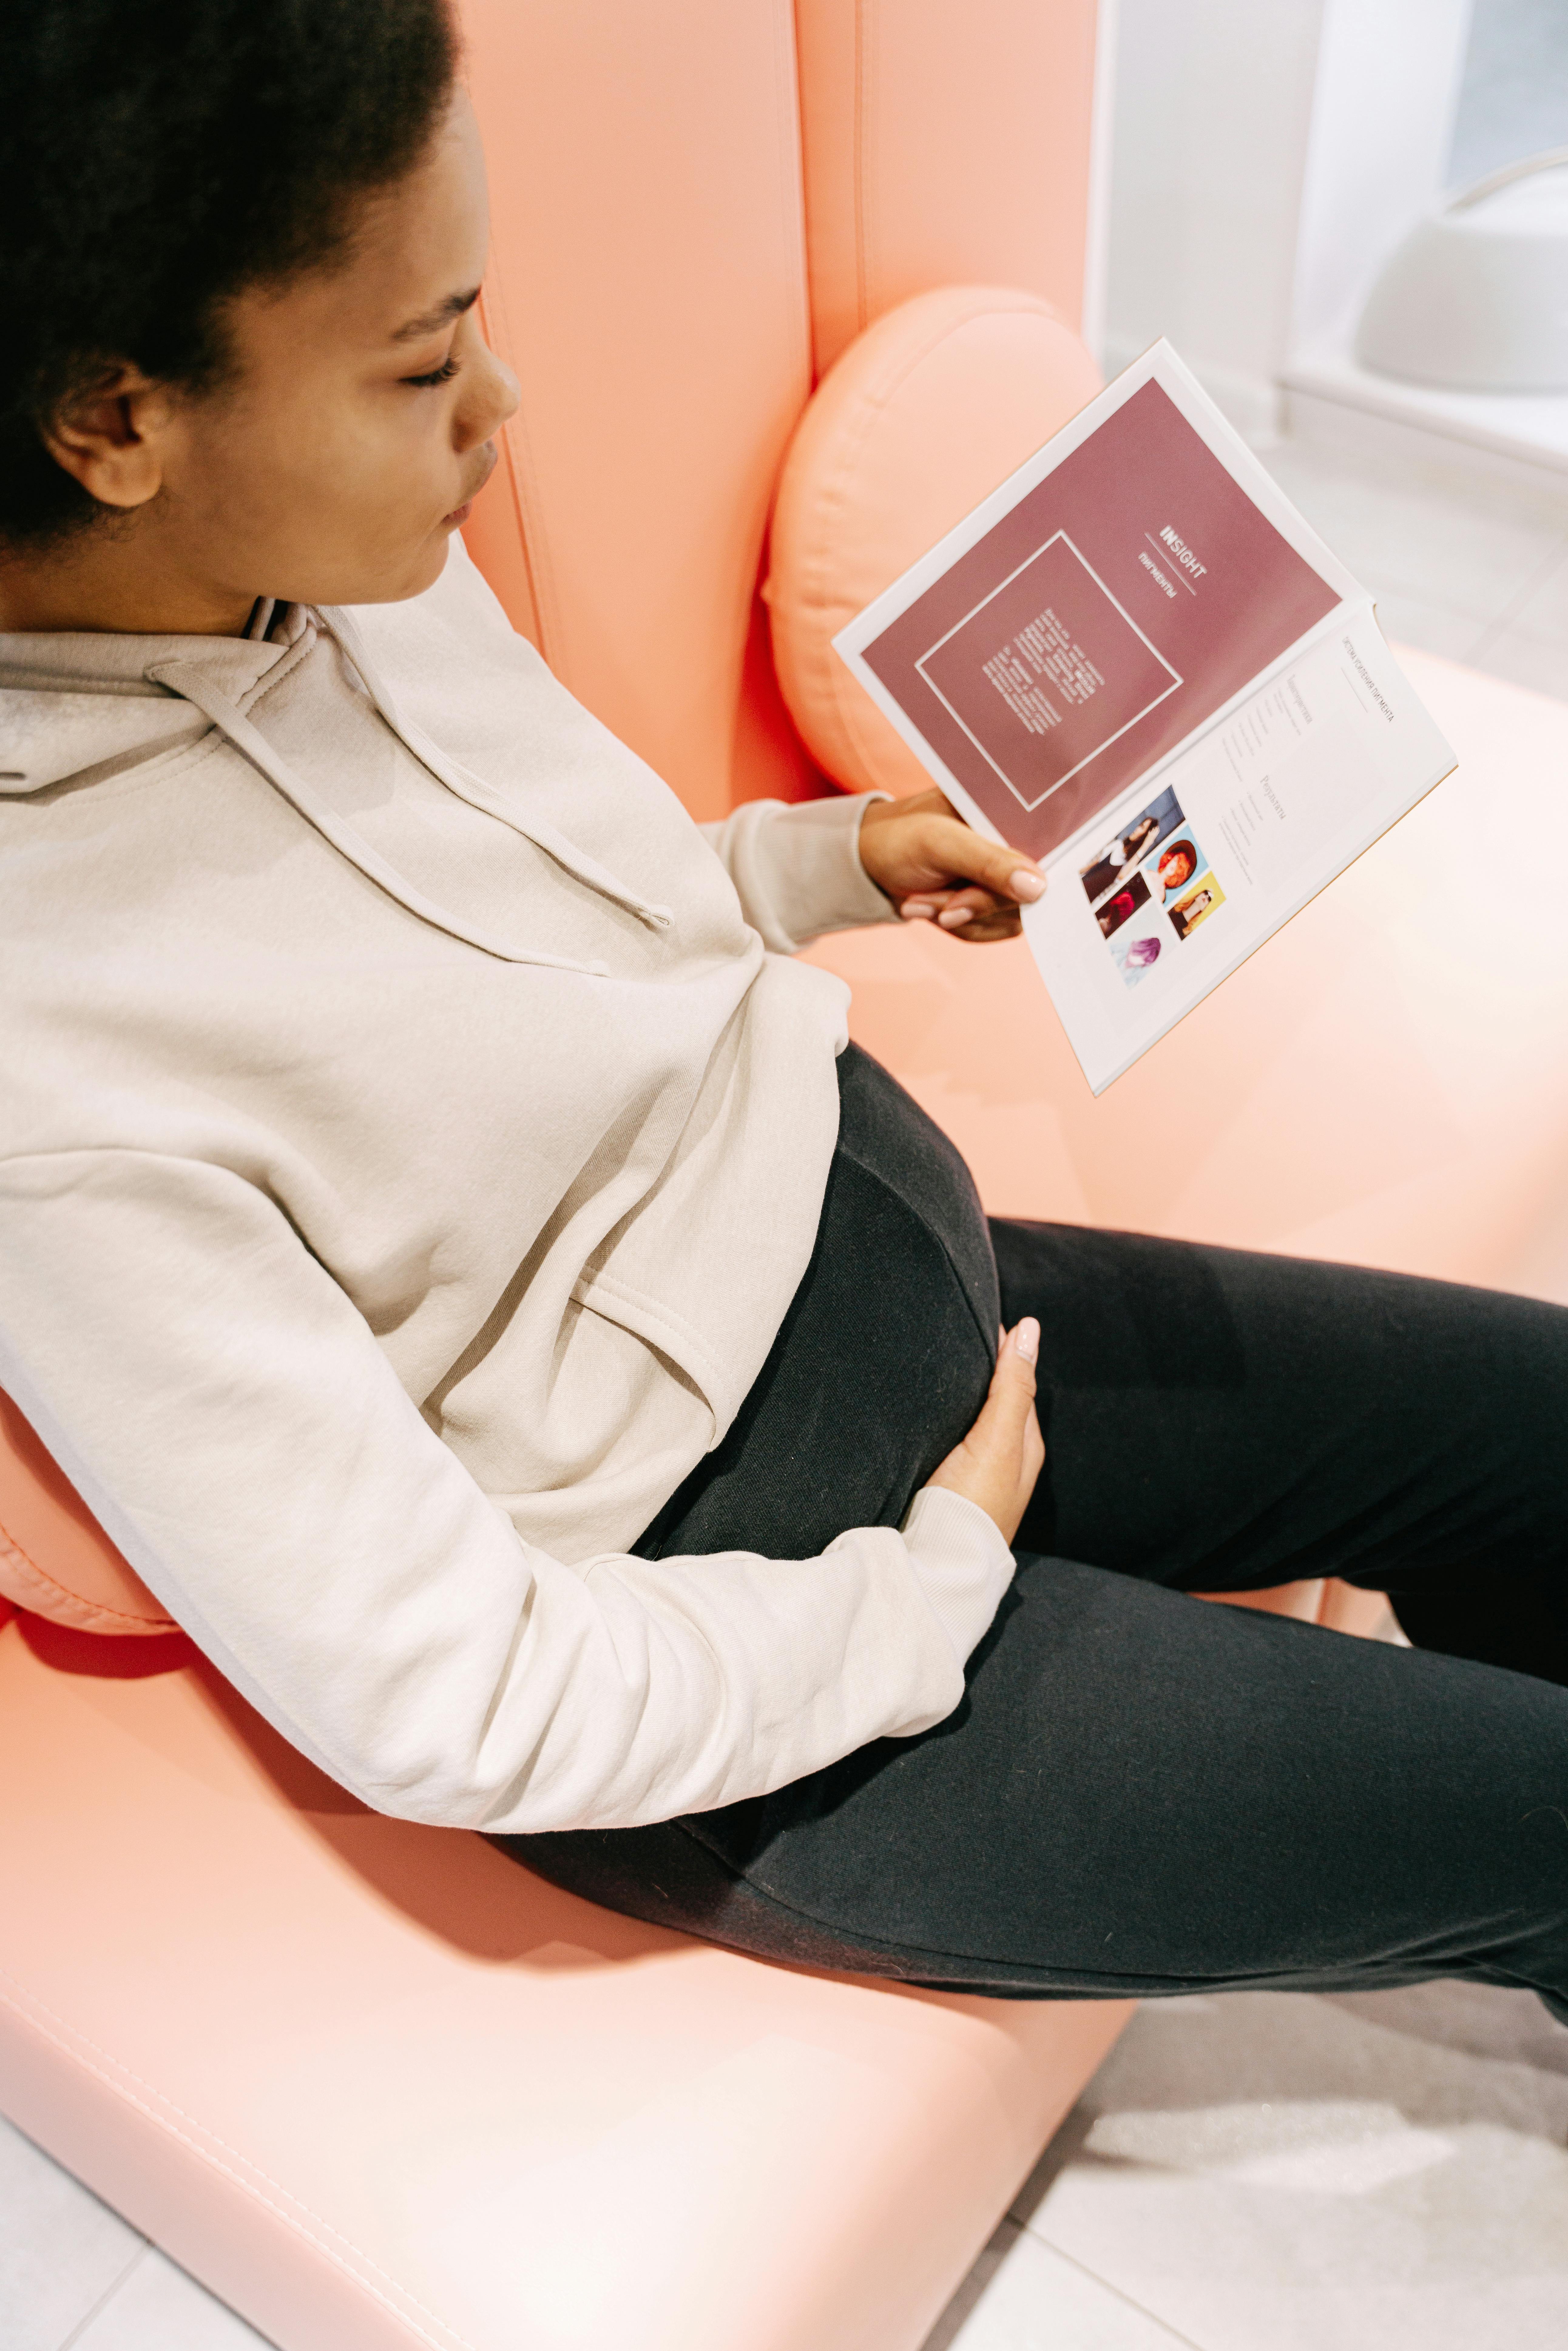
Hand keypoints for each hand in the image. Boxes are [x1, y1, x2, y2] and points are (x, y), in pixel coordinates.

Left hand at [858, 789, 1045, 943]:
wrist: (866, 863)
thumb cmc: (899, 837)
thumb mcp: (941, 843)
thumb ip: (990, 862)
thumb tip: (1039, 887)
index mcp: (1014, 809)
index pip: (1057, 845)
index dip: (1041, 876)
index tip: (1011, 892)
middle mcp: (1019, 840)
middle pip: (1034, 891)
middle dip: (980, 903)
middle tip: (941, 905)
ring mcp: (1007, 874)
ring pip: (1012, 917)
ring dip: (962, 918)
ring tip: (921, 900)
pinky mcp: (995, 902)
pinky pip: (993, 930)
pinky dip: (960, 927)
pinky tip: (929, 908)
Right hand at [926, 1319, 1044, 1545]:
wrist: (938, 1562)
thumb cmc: (974, 1502)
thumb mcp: (999, 1438)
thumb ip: (1013, 1385)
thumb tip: (1030, 1329)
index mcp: (1026, 1444)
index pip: (1018, 1382)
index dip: (1001, 1351)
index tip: (977, 1319)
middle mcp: (1006, 1458)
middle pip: (995, 1401)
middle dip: (979, 1372)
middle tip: (951, 1336)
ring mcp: (977, 1474)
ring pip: (971, 1422)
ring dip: (959, 1398)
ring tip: (933, 1367)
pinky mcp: (948, 1485)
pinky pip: (949, 1442)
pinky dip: (942, 1422)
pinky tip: (925, 1414)